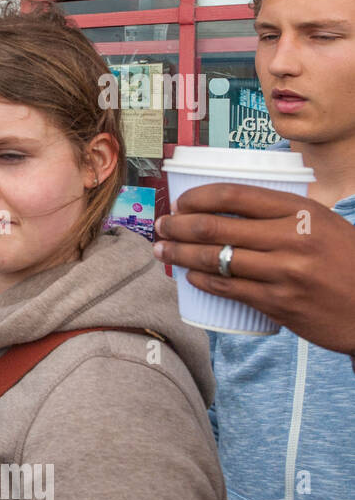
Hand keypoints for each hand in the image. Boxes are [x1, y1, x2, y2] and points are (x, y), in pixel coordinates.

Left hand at [154, 183, 354, 354]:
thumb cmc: (346, 260)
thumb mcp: (322, 223)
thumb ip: (281, 215)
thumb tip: (226, 207)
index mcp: (300, 211)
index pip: (234, 195)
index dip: (198, 197)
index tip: (180, 202)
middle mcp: (291, 238)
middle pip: (215, 227)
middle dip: (178, 226)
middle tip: (162, 227)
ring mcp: (284, 273)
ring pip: (215, 259)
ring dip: (180, 254)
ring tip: (163, 251)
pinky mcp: (278, 303)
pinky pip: (228, 288)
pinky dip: (202, 280)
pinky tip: (189, 276)